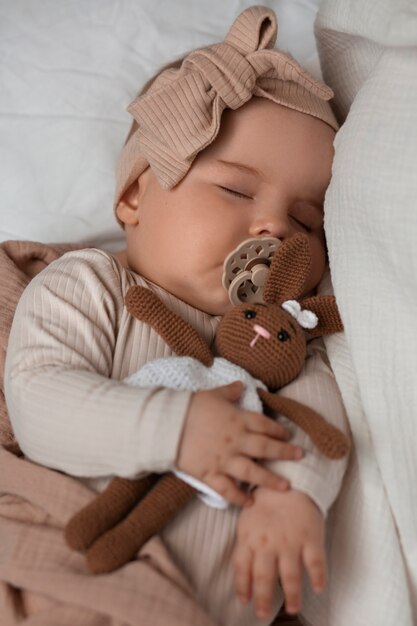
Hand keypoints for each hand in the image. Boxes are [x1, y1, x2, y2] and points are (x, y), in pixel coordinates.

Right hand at [176, 381, 302, 506]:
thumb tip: (241, 385)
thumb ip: (230, 392)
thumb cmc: (190, 406)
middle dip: (285, 453)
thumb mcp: (212, 394)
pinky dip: (239, 498)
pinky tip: (250, 503)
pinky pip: (227, 489)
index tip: (287, 435)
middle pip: (266, 449)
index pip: (264, 425)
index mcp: (238, 420)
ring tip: (286, 487)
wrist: (167, 424)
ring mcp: (224, 459)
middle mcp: (236, 441)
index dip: (278, 430)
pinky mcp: (210, 474)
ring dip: (270, 480)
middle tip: (300, 457)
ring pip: (253, 472)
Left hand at [233, 488, 325, 617]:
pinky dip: (318, 577)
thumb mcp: (247, 523)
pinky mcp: (310, 537)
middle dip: (262, 599)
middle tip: (262, 614)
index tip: (245, 601)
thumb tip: (243, 578)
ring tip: (293, 608)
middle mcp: (269, 542)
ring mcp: (290, 541)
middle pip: (264, 576)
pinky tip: (318, 588)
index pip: (242, 568)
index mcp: (250, 538)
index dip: (242, 586)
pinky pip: (316, 562)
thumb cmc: (265, 505)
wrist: (289, 481)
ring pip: (290, 575)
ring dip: (292, 595)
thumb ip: (245, 548)